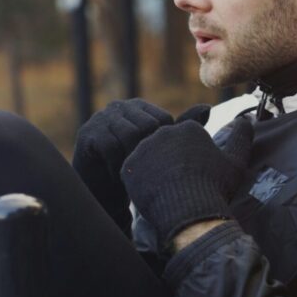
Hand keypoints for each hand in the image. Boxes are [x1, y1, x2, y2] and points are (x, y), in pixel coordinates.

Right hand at [73, 100, 209, 233]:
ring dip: (131, 159)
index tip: (154, 162)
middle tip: (141, 170)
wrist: (100, 189)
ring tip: (130, 172)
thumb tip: (208, 107)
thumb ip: (180, 128)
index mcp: (139, 106)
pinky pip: (111, 146)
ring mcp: (101, 118)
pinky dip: (116, 165)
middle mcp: (119, 107)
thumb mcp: (158, 147)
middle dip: (146, 152)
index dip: (162, 145)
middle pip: (147, 126)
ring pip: (129, 135)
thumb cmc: (133, 167)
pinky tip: (116, 175)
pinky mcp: (88, 133)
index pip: (162, 120)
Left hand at [123, 116, 253, 250]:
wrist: (189, 211)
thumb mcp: (236, 162)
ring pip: (149, 157)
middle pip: (167, 145)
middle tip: (182, 183)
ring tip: (168, 189)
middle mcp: (163, 132)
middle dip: (173, 161)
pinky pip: (134, 170)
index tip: (198, 174)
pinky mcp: (129, 165)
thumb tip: (247, 120)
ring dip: (156, 169)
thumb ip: (241, 137)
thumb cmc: (215, 187)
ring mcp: (144, 148)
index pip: (188, 139)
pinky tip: (154, 193)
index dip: (194, 158)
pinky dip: (142, 181)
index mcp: (188, 128)